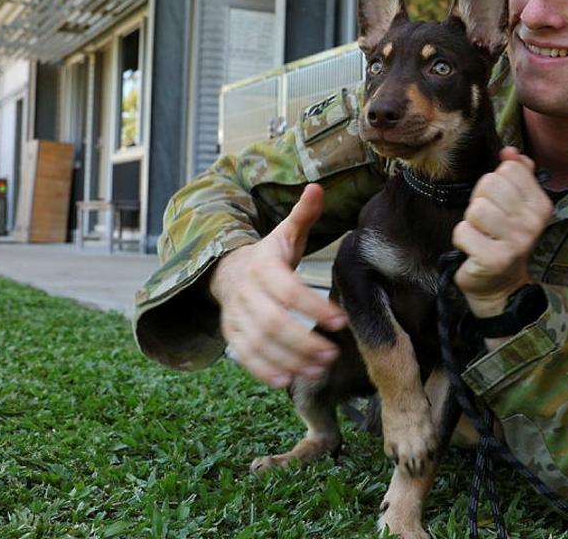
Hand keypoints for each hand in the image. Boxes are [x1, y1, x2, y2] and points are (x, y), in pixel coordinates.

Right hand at [208, 183, 347, 387]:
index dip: (313, 307)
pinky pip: (245, 358)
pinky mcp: (231, 336)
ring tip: (320, 369)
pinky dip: (264, 371)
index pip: (288, 290)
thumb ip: (303, 214)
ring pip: (259, 344)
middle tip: (333, 354)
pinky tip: (287, 380)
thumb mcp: (285, 232)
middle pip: (273, 323)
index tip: (340, 321)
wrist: (227, 272)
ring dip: (290, 360)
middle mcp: (246, 293)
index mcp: (263, 266)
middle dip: (304, 341)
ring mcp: (235, 317)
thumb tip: (317, 187)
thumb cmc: (269, 255)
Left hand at [452, 147, 552, 317]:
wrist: (500, 284)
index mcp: (540, 205)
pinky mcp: (493, 259)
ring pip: (476, 208)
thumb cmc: (503, 239)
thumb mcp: (515, 205)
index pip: (509, 169)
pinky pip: (463, 232)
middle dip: (480, 201)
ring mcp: (515, 242)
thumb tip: (510, 151)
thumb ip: (517, 174)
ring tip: (481, 235)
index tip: (498, 204)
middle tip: (487, 222)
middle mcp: (532, 223)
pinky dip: (462, 240)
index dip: (494, 184)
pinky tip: (474, 250)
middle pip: (491, 184)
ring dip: (470, 222)